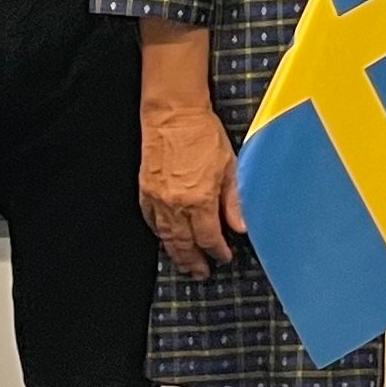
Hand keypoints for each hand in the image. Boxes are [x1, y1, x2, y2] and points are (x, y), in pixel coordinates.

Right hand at [136, 19, 243, 279]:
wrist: (173, 113)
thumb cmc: (203, 134)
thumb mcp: (229, 166)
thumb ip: (234, 201)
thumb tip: (241, 227)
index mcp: (198, 200)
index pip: (208, 238)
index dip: (217, 251)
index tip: (224, 257)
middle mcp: (175, 205)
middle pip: (184, 244)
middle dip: (194, 262)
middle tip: (201, 273)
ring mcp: (157, 199)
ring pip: (166, 237)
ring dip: (176, 254)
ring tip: (185, 264)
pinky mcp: (145, 191)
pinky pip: (152, 221)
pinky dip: (160, 234)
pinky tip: (167, 239)